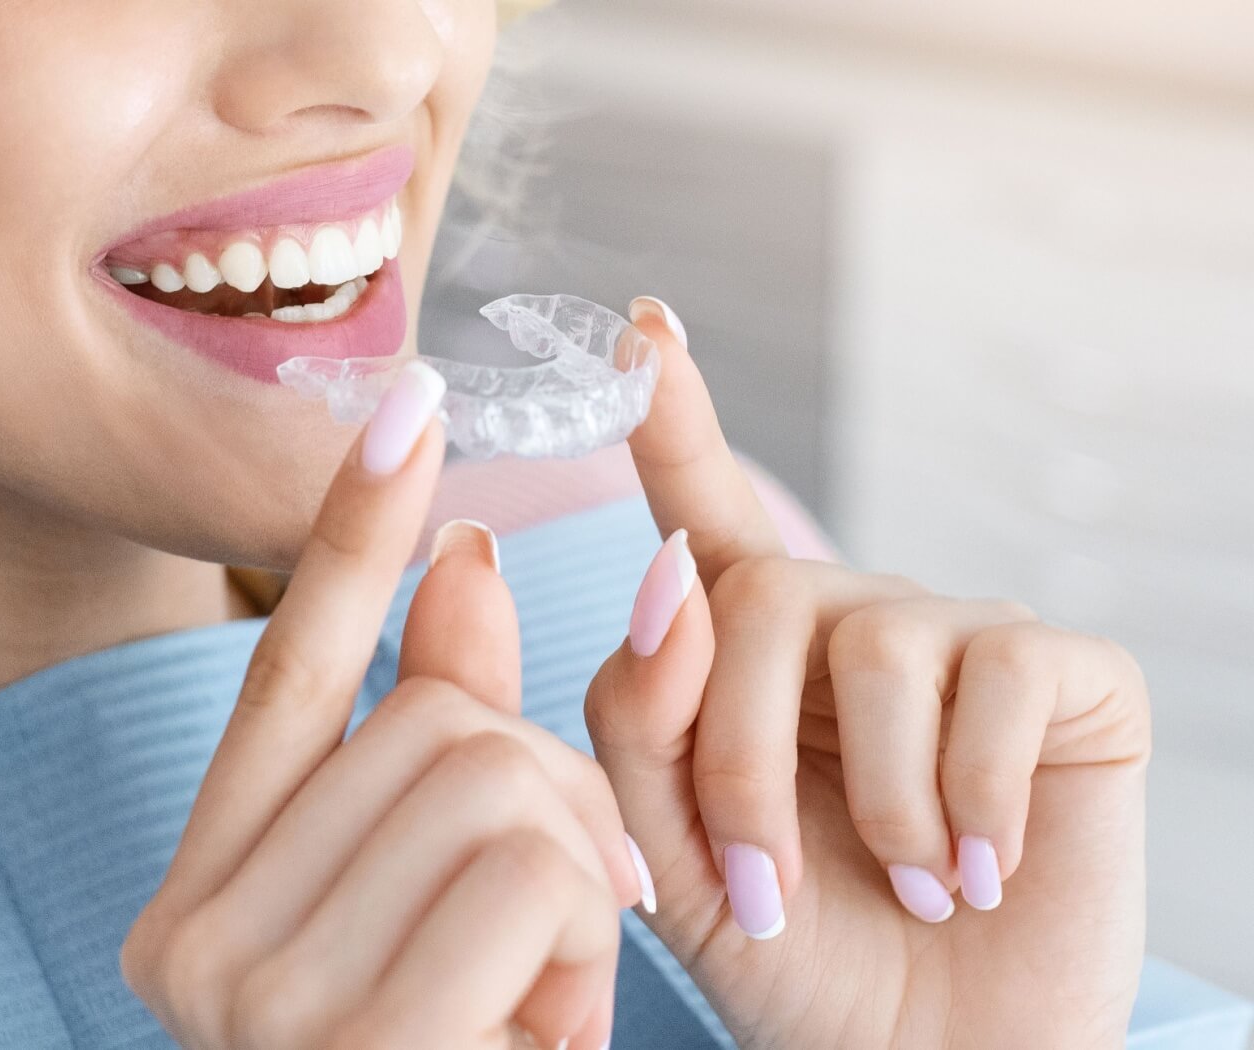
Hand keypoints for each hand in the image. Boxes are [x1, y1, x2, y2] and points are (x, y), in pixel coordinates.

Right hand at [122, 363, 641, 1049]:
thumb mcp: (450, 915)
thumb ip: (447, 745)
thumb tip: (468, 556)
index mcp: (203, 900)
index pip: (290, 672)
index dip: (356, 531)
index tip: (410, 401)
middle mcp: (191, 940)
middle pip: (440, 724)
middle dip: (547, 806)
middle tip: (545, 942)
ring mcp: (251, 996)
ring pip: (499, 777)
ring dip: (572, 887)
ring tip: (532, 1008)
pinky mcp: (347, 1039)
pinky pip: (533, 868)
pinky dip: (581, 949)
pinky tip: (537, 1038)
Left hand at [584, 299, 1150, 1047]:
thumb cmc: (794, 955)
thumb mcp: (673, 852)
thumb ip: (640, 717)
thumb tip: (667, 577)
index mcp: (743, 653)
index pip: (702, 512)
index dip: (669, 416)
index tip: (637, 325)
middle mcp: (845, 619)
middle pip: (755, 598)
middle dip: (737, 759)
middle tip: (764, 894)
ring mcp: (957, 636)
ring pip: (870, 642)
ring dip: (867, 802)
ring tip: (900, 888)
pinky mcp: (1062, 674)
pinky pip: (996, 682)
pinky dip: (969, 799)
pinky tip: (978, 869)